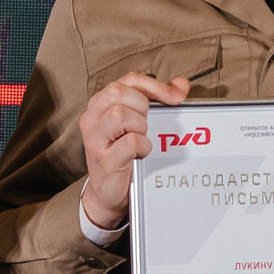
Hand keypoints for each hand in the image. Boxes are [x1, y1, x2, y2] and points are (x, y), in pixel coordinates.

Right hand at [78, 73, 191, 229]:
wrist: (108, 193)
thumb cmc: (123, 155)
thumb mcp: (137, 123)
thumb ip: (157, 101)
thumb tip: (181, 86)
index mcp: (101, 104)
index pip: (128, 80)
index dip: (155, 85)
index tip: (175, 96)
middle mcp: (93, 118)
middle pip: (118, 92)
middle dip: (142, 106)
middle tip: (146, 124)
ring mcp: (95, 138)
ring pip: (120, 114)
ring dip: (140, 127)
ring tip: (140, 139)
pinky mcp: (104, 159)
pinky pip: (131, 142)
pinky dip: (143, 146)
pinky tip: (141, 154)